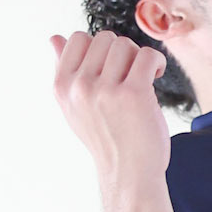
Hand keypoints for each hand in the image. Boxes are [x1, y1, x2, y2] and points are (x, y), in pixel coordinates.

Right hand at [49, 30, 170, 188]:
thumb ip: (65, 72)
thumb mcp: (75, 107)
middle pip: (105, 38)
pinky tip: (155, 76)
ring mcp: (106, 90)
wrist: (128, 174)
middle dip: (122, 53)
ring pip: (126, 45)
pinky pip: (147, 55)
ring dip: (139, 59)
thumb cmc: (106, 139)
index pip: (77, 38)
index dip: (99, 48)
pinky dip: (156, 62)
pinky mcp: (133, 94)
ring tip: (143, 79)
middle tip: (130, 75)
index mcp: (62, 87)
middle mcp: (80, 87)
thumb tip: (55, 38)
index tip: (110, 68)